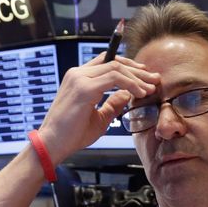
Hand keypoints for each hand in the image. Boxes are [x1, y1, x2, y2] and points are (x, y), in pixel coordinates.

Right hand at [38, 53, 159, 160]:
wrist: (53, 144)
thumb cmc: (72, 134)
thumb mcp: (99, 117)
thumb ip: (113, 104)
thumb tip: (128, 95)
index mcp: (79, 77)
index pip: (107, 62)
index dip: (128, 66)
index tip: (145, 76)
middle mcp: (78, 73)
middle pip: (114, 61)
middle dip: (138, 70)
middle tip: (155, 79)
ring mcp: (79, 78)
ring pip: (116, 68)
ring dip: (137, 78)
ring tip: (150, 89)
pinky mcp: (83, 88)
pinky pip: (114, 79)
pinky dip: (130, 84)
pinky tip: (140, 93)